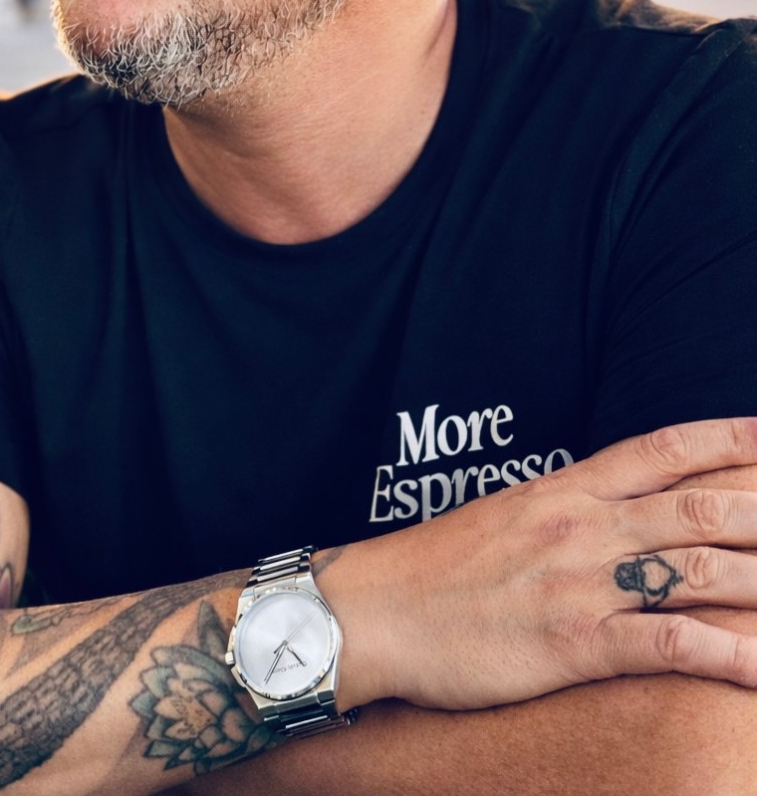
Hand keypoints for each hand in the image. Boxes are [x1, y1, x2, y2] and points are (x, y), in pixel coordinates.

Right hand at [338, 418, 756, 711]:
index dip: (727, 440)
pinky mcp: (574, 644)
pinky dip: (727, 657)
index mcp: (564, 490)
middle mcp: (581, 527)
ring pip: (696, 571)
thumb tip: (620, 507)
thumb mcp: (507, 517)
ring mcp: (580, 584)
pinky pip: (668, 646)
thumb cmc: (438, 569)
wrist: (375, 611)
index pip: (662, 450)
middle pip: (696, 508)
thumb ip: (568, 508)